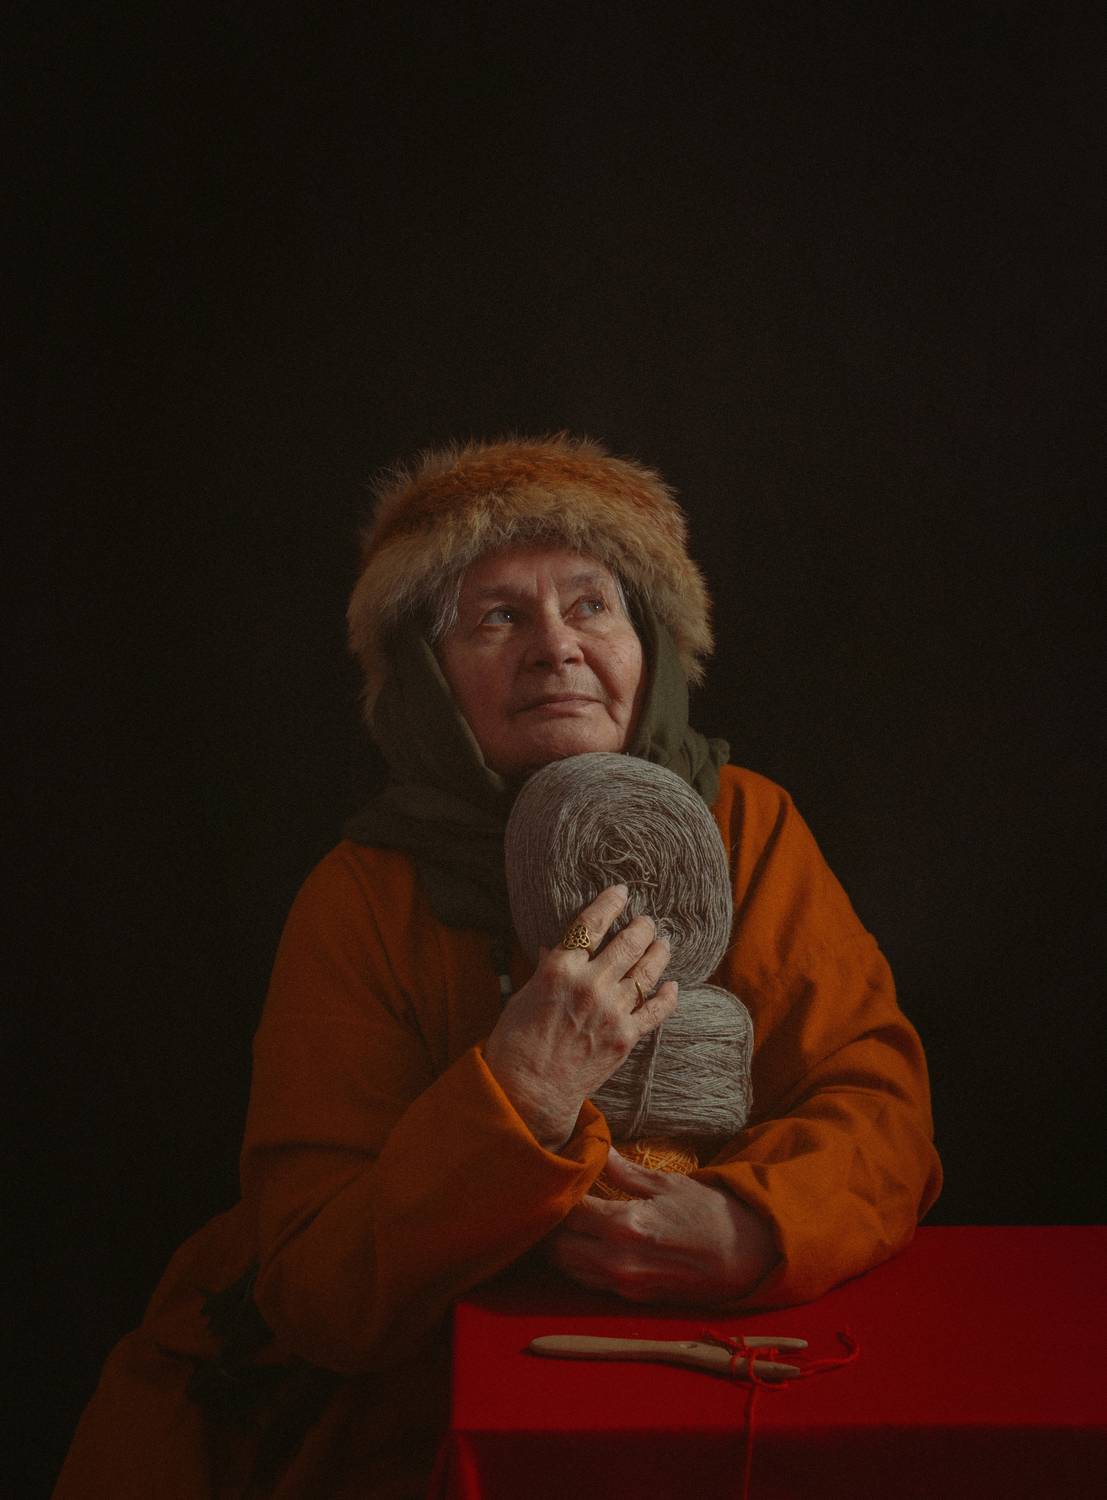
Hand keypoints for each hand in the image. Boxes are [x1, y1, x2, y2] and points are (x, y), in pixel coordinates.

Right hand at [483, 885, 677, 1150]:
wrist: (529, 1091)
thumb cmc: (516, 1042)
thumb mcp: (524, 995)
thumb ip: (547, 969)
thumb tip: (556, 948)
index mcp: (560, 968)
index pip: (591, 924)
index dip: (610, 903)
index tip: (622, 891)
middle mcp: (590, 984)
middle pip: (628, 943)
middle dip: (642, 927)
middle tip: (648, 920)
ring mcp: (612, 1011)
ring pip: (646, 971)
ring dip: (658, 953)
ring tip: (664, 942)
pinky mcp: (626, 1037)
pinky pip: (656, 1010)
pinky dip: (666, 996)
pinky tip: (672, 985)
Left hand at [545, 1149, 777, 1303]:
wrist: (746, 1257)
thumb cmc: (709, 1213)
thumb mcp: (667, 1184)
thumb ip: (625, 1171)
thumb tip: (599, 1148)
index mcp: (625, 1225)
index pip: (568, 1211)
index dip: (556, 1194)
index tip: (552, 1177)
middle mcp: (617, 1259)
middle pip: (557, 1246)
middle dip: (548, 1224)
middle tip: (548, 1200)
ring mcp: (623, 1283)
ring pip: (567, 1268)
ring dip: (557, 1247)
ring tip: (559, 1221)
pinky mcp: (631, 1297)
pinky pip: (587, 1281)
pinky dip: (575, 1263)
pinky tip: (579, 1243)